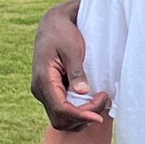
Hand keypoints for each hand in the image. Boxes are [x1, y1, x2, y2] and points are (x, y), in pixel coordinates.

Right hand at [30, 0, 110, 131]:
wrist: (53, 24)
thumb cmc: (62, 33)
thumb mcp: (72, 49)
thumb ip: (76, 72)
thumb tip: (82, 92)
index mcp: (44, 80)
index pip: (61, 109)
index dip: (81, 116)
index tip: (99, 116)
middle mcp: (40, 90)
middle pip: (61, 119)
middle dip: (84, 116)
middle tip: (103, 99)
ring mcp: (45, 92)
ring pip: (62, 119)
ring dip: (82, 116)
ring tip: (101, 101)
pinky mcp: (52, 91)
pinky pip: (64, 110)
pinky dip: (79, 111)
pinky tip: (93, 101)